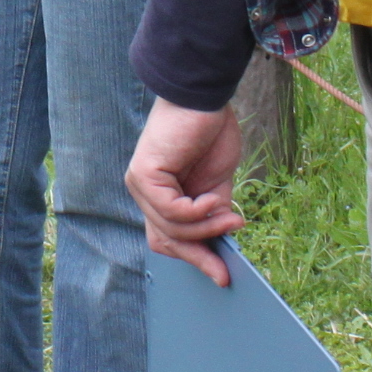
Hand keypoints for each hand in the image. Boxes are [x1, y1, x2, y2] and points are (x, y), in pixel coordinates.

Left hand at [128, 101, 246, 281]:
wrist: (204, 97)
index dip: (194, 257)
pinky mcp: (144, 175)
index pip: (168, 239)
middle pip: (165, 241)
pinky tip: (213, 199)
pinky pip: (171, 211)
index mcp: (159, 195)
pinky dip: (197, 211)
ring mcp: (140, 184)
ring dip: (206, 229)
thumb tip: (223, 248)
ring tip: (232, 220)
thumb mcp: (215, 185)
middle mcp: (143, 192)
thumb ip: (212, 214)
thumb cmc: (210, 133)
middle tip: (225, 269)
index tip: (223, 273)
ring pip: (171, 229)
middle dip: (198, 256)